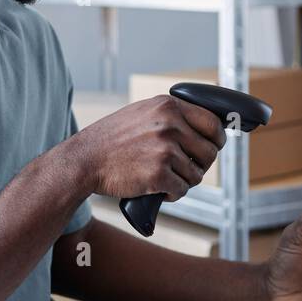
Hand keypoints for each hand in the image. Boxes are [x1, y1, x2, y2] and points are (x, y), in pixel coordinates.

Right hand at [73, 96, 225, 200]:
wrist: (85, 160)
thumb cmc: (111, 139)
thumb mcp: (142, 113)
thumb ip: (170, 115)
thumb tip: (203, 126)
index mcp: (168, 106)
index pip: (212, 122)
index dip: (217, 138)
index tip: (213, 146)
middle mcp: (169, 125)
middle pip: (209, 151)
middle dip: (201, 164)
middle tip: (186, 169)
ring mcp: (165, 149)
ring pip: (196, 174)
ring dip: (184, 181)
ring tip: (165, 179)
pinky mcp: (158, 174)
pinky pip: (182, 190)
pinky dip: (172, 194)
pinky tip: (159, 190)